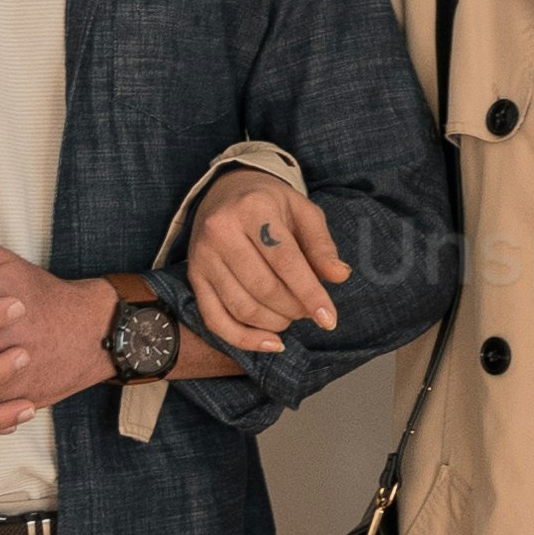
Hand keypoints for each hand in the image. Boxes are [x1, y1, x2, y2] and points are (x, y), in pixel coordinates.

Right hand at [183, 174, 351, 355]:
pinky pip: (215, 320)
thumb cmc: (270, 204)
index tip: (329, 319)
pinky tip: (271, 342)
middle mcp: (221, 231)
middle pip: (263, 288)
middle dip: (294, 308)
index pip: (285, 260)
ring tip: (292, 316)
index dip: (310, 293)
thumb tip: (339, 276)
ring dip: (274, 323)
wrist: (226, 192)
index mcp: (253, 209)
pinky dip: (244, 339)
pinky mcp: (194, 277)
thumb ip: (321, 245)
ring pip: (241, 308)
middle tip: (310, 311)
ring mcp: (203, 257)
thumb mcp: (303, 211)